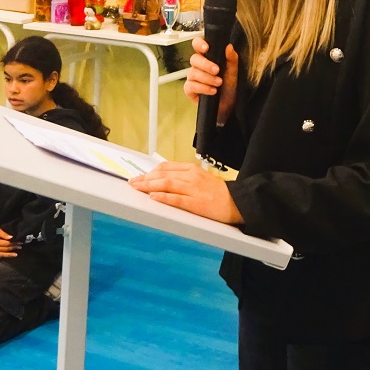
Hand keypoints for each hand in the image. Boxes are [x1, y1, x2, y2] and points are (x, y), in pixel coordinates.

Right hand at [0, 227, 18, 259]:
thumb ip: (4, 234)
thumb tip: (11, 237)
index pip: (7, 244)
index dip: (14, 243)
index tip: (19, 243)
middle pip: (5, 249)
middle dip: (13, 248)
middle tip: (20, 247)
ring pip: (1, 255)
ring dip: (9, 255)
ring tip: (15, 254)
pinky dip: (1, 257)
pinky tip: (6, 257)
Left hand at [128, 161, 242, 224]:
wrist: (237, 202)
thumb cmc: (219, 192)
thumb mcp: (201, 178)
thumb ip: (184, 177)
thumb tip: (165, 178)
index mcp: (191, 169)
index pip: (165, 167)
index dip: (150, 171)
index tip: (140, 176)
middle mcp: (190, 177)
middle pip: (162, 174)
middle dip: (144, 178)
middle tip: (132, 182)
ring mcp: (192, 189)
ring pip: (166, 184)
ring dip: (148, 186)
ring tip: (137, 188)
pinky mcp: (195, 203)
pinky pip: (175, 199)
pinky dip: (163, 197)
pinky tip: (153, 197)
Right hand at [183, 36, 238, 125]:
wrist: (230, 106)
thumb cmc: (230, 87)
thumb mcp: (234, 72)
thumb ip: (232, 59)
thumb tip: (229, 46)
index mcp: (208, 58)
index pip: (198, 45)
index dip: (199, 44)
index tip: (206, 48)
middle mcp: (198, 66)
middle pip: (194, 59)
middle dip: (206, 64)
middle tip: (217, 70)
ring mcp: (193, 78)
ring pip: (192, 73)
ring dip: (207, 78)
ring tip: (218, 83)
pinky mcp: (190, 90)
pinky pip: (190, 85)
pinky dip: (202, 88)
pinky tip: (212, 91)